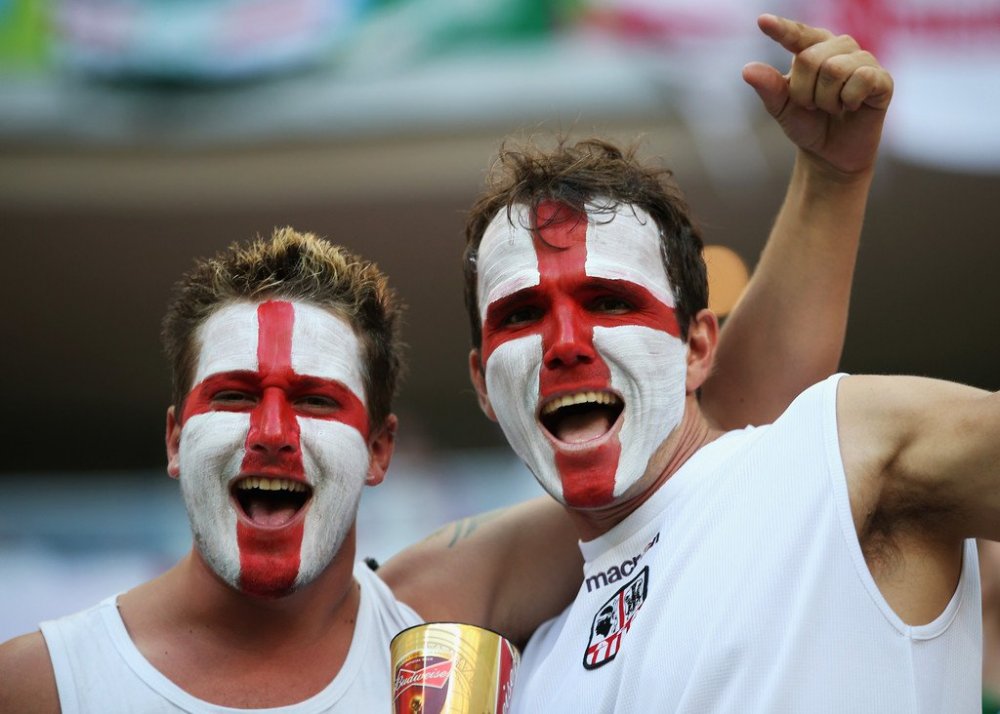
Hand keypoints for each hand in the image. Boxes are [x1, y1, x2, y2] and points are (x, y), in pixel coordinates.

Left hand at [742, 14, 893, 176]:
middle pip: (810, 58)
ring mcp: (863, 60)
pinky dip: (849, 100)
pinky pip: (861, 79)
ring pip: (834, 69)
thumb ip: (768, 88)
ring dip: (826, 100)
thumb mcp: (781, 108)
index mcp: (813, 48)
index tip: (763, 22)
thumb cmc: (807, 123)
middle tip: (813, 106)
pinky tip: (852, 106)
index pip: (797, 35)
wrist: (830, 153)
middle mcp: (840, 47)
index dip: (782, 29)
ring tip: (833, 107)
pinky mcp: (882, 79)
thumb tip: (747, 70)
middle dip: (804, 92)